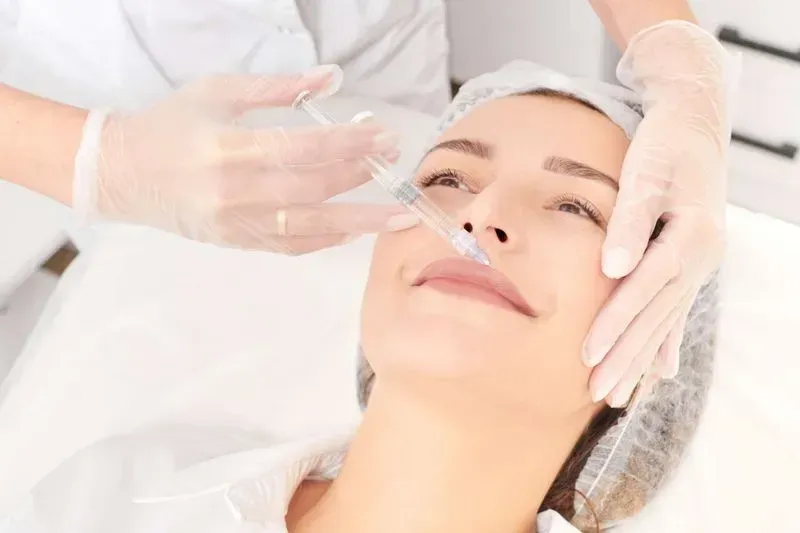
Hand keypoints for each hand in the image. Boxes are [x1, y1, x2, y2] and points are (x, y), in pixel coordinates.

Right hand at [72, 65, 414, 252]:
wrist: (122, 174)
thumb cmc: (170, 126)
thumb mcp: (219, 92)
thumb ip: (278, 88)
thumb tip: (330, 77)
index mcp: (231, 149)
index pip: (305, 148)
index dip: (350, 144)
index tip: (382, 136)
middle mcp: (238, 193)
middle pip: (315, 187)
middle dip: (362, 174)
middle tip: (395, 161)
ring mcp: (238, 224)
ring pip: (311, 227)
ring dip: (360, 221)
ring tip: (398, 216)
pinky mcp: (237, 243)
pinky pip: (291, 248)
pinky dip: (326, 241)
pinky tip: (354, 231)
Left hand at [583, 21, 734, 405]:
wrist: (695, 124)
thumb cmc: (665, 143)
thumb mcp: (646, 172)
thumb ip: (629, 221)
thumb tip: (611, 268)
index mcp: (693, 234)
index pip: (648, 288)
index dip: (618, 322)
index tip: (589, 353)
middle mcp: (701, 256)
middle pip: (659, 316)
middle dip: (627, 357)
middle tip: (599, 393)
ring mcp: (699, 263)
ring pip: (667, 321)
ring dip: (642, 360)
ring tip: (620, 397)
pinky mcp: (689, 263)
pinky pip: (675, 312)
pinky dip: (665, 344)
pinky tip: (661, 373)